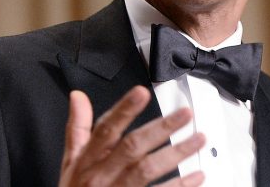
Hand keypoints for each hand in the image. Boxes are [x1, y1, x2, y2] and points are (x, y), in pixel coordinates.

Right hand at [59, 86, 205, 186]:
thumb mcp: (70, 161)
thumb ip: (77, 128)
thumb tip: (78, 97)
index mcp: (87, 160)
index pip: (105, 130)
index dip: (124, 110)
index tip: (142, 92)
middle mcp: (102, 176)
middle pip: (132, 147)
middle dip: (160, 128)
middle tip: (184, 114)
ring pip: (148, 170)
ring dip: (176, 153)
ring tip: (198, 139)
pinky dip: (179, 185)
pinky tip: (197, 176)